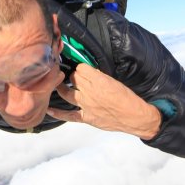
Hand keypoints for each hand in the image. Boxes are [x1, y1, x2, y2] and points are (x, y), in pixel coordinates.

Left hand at [47, 64, 161, 139]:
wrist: (135, 117)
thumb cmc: (128, 98)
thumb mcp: (114, 81)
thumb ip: (99, 76)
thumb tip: (88, 72)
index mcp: (99, 80)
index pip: (80, 68)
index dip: (80, 67)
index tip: (82, 68)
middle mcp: (90, 92)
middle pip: (73, 78)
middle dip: (73, 75)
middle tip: (74, 75)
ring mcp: (86, 105)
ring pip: (66, 93)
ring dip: (62, 87)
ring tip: (59, 83)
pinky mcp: (86, 117)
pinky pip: (68, 115)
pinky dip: (58, 113)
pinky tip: (49, 109)